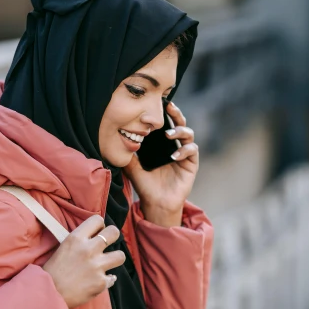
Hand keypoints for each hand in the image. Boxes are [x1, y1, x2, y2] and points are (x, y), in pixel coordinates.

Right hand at [43, 216, 124, 308]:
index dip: (99, 226)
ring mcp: (97, 266)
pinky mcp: (101, 283)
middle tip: (106, 245)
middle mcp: (89, 249)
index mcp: (76, 238)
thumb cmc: (52, 270)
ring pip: (120, 256)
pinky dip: (106, 280)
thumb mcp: (63, 247)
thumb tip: (95, 236)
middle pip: (114, 233)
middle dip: (112, 237)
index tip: (97, 233)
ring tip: (106, 263)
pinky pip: (112, 278)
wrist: (49, 293)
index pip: (97, 219)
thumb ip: (79, 240)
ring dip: (114, 259)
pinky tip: (97, 281)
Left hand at [123, 102, 198, 225]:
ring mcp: (184, 154)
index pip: (165, 124)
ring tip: (169, 134)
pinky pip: (192, 151)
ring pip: (189, 134)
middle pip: (179, 124)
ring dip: (180, 131)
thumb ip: (128, 153)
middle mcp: (174, 146)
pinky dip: (184, 150)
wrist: (155, 203)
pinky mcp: (191, 164)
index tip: (158, 105)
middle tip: (169, 108)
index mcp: (162, 144)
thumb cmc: (145, 185)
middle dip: (176, 114)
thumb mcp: (133, 166)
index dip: (164, 114)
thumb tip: (117, 139)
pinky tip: (174, 155)